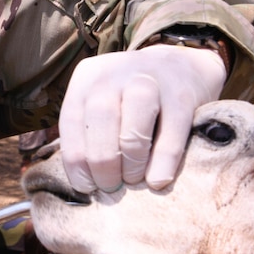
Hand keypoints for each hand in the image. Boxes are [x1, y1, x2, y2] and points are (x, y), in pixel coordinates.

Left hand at [57, 44, 226, 192]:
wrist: (183, 67)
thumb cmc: (132, 99)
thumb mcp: (103, 101)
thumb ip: (90, 132)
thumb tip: (86, 183)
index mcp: (87, 78)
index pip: (70, 121)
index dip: (76, 161)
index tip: (87, 186)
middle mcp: (115, 73)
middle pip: (100, 120)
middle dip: (103, 163)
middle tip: (111, 186)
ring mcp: (150, 80)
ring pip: (133, 126)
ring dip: (131, 162)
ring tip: (133, 179)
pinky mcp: (182, 95)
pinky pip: (170, 135)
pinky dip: (162, 163)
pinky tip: (157, 180)